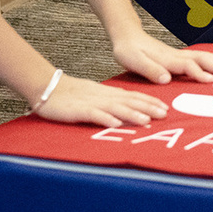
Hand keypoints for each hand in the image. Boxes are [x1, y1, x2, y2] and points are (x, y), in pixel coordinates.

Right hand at [33, 74, 167, 128]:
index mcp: (108, 93)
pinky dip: (105, 119)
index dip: (149, 101)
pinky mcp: (78, 110)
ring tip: (146, 121)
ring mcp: (91, 103)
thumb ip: (111, 101)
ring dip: (132, 114)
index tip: (165, 107)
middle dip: (147, 107)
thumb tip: (130, 108)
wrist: (47, 87)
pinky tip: (116, 124)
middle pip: (129, 101)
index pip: (133, 96)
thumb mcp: (95, 96)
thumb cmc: (71, 95)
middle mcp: (103, 97)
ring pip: (115, 108)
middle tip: (164, 114)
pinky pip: (94, 115)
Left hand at [110, 30, 212, 86]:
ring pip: (203, 56)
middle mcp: (176, 56)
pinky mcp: (178, 56)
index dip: (198, 73)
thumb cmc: (128, 50)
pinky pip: (199, 57)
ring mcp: (178, 55)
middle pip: (201, 59)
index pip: (187, 66)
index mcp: (166, 59)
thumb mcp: (133, 61)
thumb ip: (150, 70)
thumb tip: (166, 79)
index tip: (211, 80)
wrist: (127, 36)